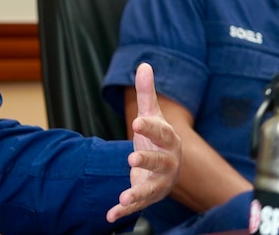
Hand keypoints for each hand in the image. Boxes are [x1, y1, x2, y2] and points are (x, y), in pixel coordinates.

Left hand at [106, 62, 181, 222]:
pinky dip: (124, 212)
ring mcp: (159, 182)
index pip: (161, 133)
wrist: (167, 168)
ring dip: (137, 194)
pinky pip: (137, 206)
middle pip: (159, 162)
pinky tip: (110, 215)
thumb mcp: (152, 115)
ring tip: (123, 198)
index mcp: (168, 141)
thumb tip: (144, 64)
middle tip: (132, 157)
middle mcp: (168, 163)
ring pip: (150, 189)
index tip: (135, 122)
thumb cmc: (157, 138)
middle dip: (147, 160)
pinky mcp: (148, 197)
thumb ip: (147, 93)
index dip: (150, 128)